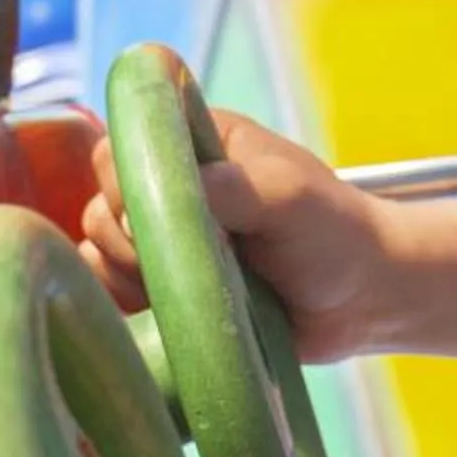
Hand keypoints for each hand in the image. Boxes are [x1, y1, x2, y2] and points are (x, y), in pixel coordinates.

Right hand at [80, 109, 401, 364]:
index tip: (166, 212)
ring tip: (198, 285)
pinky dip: (126, 308)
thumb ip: (238, 186)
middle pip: (101, 204)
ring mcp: (163, 241)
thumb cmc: (334, 235)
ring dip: (132, 278)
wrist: (359, 300)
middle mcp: (174, 187)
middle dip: (131, 239)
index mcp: (202, 144)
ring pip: (98, 255)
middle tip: (195, 256)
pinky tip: (172, 312)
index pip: (125, 144)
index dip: (130, 180)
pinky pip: (108, 298)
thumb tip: (180, 182)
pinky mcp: (160, 289)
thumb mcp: (292, 200)